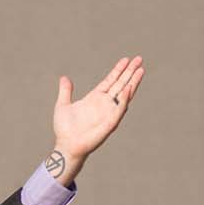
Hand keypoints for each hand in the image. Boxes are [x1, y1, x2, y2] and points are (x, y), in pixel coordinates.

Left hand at [49, 55, 143, 179]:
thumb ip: (65, 91)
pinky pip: (119, 109)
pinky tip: (128, 88)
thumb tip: (64, 78)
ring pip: (124, 94)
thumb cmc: (64, 129)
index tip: (126, 59)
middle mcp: (104, 103)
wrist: (66, 146)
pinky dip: (124, 99)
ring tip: (141, 70)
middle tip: (139, 59)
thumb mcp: (63, 105)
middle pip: (120, 84)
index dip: (118, 70)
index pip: (110, 80)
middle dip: (130, 72)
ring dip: (133, 83)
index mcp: (95, 98)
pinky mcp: (110, 122)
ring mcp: (109, 112)